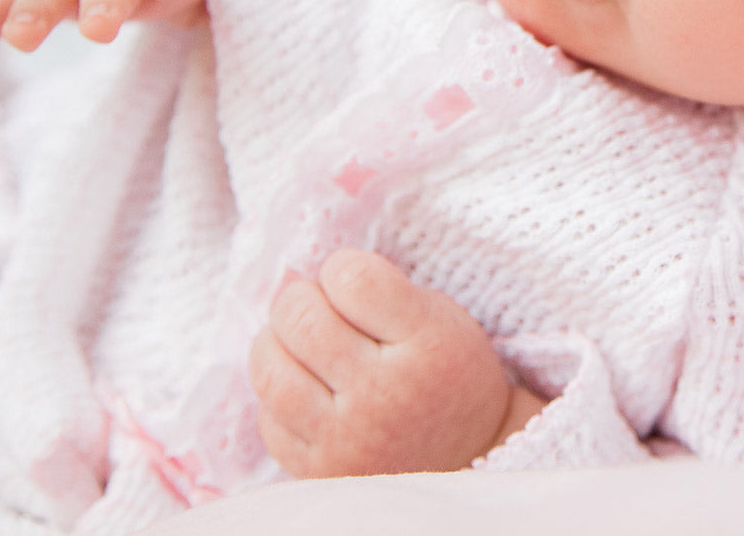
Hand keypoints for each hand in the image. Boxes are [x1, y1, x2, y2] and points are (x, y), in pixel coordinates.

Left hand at [249, 249, 544, 477]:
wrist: (473, 457)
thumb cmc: (447, 372)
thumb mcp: (437, 315)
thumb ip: (378, 288)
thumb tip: (295, 273)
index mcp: (425, 342)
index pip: (352, 280)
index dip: (340, 268)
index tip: (348, 280)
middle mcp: (383, 393)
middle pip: (301, 320)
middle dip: (298, 299)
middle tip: (313, 304)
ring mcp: (349, 439)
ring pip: (273, 373)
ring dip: (274, 343)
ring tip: (294, 340)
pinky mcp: (322, 474)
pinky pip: (270, 422)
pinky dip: (277, 395)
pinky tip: (302, 387)